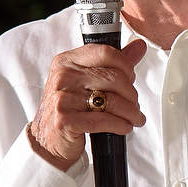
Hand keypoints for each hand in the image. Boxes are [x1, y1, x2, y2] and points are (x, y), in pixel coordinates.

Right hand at [28, 39, 146, 170]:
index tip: (131, 79)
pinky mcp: (65, 120)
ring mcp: (62, 98)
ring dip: (131, 112)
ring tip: (135, 118)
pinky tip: (124, 127)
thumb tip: (139, 45)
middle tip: (135, 105)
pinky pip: (103, 120)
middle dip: (132, 94)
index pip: (106, 53)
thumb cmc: (70, 108)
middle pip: (114, 78)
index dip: (126, 66)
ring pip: (112, 100)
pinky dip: (120, 125)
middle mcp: (63, 76)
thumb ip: (114, 62)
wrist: (47, 141)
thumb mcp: (87, 81)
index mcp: (67, 61)